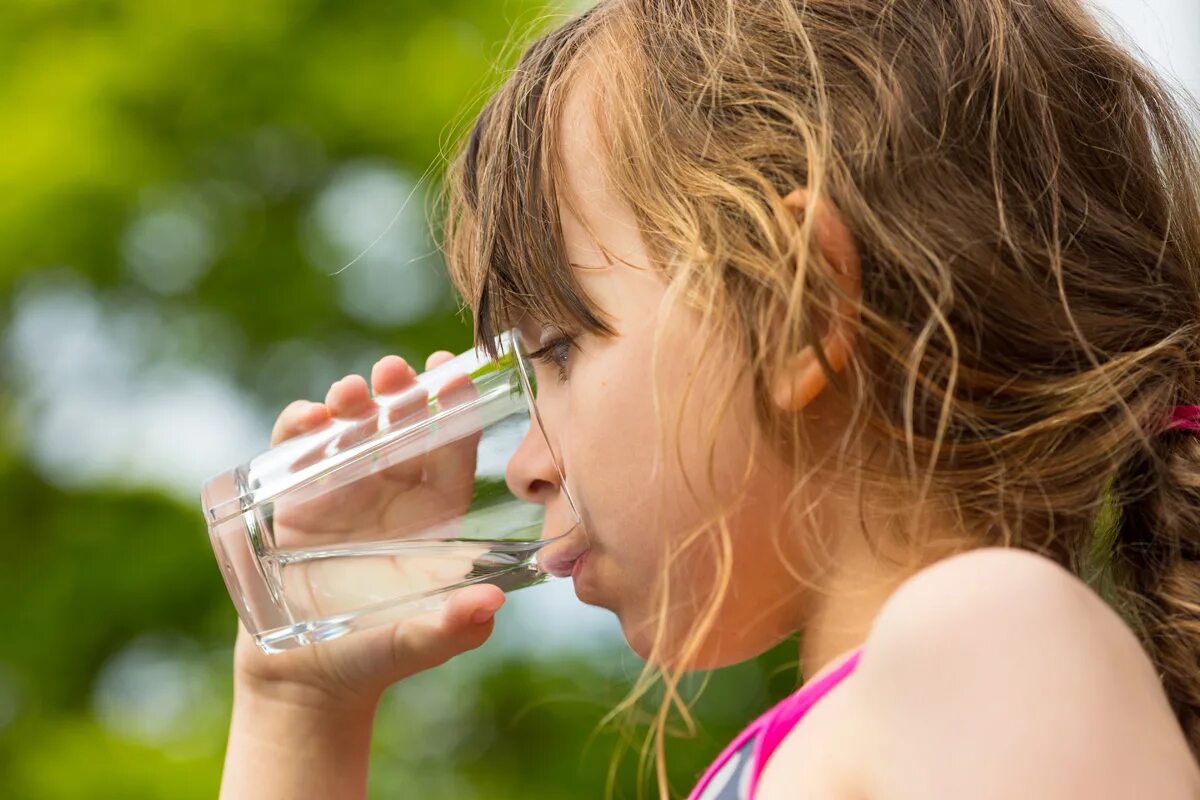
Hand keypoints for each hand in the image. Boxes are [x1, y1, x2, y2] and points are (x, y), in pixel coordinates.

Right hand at [232, 351, 505, 710]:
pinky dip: (298, 428)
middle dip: (400, 391)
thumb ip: (453, 626)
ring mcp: (341, 489)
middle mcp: (392, 492)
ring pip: (351, 428)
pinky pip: (297, 449)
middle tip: (395, 370)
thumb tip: (490, 604)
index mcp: (435, 514)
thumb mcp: (419, 642)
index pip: (452, 449)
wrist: (305, 679)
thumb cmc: (377, 656)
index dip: (454, 409)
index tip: (452, 374)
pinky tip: (306, 420)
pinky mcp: (294, 498)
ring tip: (350, 393)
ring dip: (351, 401)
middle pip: (401, 426)